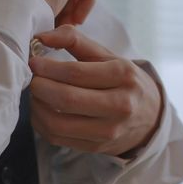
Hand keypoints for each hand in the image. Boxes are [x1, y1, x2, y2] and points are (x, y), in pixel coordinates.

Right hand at [0, 0, 94, 24]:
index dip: (36, 7)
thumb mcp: (4, 12)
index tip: (40, 24)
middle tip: (55, 28)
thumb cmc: (5, 18)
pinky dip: (85, 0)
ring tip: (65, 27)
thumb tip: (23, 28)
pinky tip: (78, 19)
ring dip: (67, 7)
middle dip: (54, 6)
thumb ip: (13, 10)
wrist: (11, 8)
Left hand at [28, 25, 162, 156]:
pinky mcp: (96, 146)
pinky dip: (41, 123)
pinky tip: (41, 110)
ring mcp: (108, 130)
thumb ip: (75, 40)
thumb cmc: (122, 81)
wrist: (150, 117)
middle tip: (33, 79)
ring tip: (36, 94)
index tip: (34, 62)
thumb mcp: (107, 56)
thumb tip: (41, 37)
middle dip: (40, 87)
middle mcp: (119, 105)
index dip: (48, 68)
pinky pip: (57, 137)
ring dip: (37, 107)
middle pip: (66, 99)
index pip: (76, 73)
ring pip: (57, 123)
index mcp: (122, 75)